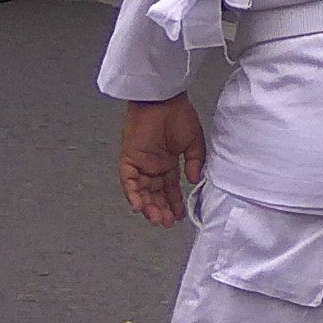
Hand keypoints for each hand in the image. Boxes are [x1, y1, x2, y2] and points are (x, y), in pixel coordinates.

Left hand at [117, 96, 204, 225]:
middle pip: (154, 194)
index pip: (169, 189)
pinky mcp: (129, 158)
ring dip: (148, 206)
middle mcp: (152, 166)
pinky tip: (140, 206)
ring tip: (156, 219)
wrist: (164, 99)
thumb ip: (194, 162)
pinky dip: (132, 194)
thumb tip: (193, 180)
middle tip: (166, 222)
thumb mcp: (194, 142)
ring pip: (141, 191)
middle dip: (160, 209)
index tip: (179, 216)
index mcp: (167, 163)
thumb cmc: (179, 115)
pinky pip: (128, 180)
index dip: (174, 203)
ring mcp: (140, 163)